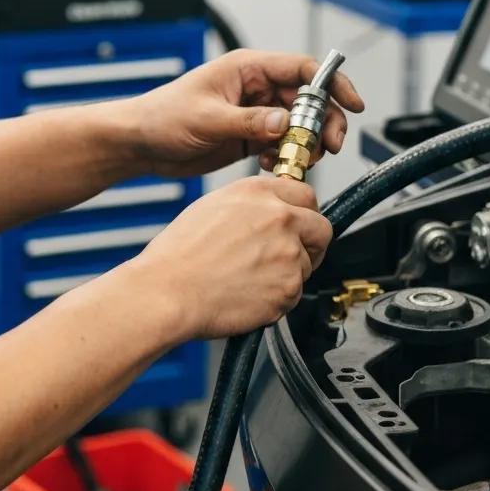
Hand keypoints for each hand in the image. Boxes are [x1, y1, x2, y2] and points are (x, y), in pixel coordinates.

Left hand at [126, 49, 363, 177]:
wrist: (140, 143)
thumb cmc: (162, 117)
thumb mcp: (207, 118)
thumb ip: (248, 122)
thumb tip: (284, 123)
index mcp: (248, 69)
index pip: (303, 69)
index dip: (332, 84)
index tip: (351, 104)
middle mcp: (255, 88)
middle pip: (308, 100)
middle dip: (323, 123)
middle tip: (328, 147)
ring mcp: (254, 113)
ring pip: (298, 125)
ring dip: (305, 144)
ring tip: (298, 161)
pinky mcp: (249, 136)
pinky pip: (281, 144)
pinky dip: (286, 157)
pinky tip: (272, 167)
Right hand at [129, 176, 332, 339]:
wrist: (168, 290)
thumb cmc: (179, 254)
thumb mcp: (214, 206)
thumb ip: (252, 204)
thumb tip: (270, 211)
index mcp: (258, 192)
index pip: (306, 195)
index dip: (303, 212)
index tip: (298, 223)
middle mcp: (279, 217)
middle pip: (321, 228)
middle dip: (311, 243)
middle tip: (292, 254)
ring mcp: (288, 252)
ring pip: (308, 264)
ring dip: (289, 273)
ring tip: (252, 279)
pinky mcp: (288, 287)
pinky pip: (295, 293)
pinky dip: (278, 298)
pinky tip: (250, 294)